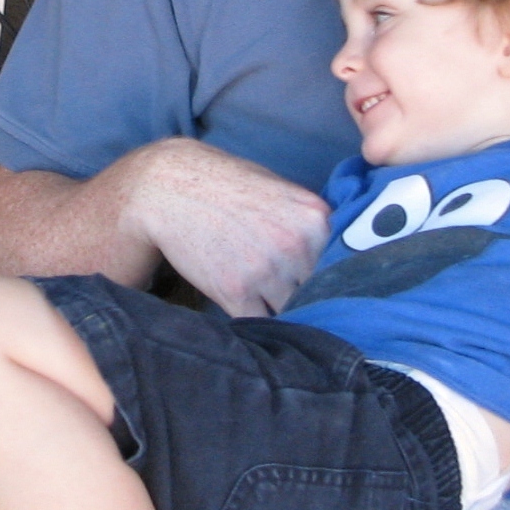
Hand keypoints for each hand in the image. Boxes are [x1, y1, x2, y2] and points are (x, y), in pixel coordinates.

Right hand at [122, 140, 329, 316]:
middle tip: (289, 287)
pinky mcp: (235, 291)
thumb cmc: (226, 186)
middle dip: (305, 291)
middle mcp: (296, 244)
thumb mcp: (280, 192)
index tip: (323, 281)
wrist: (169, 188)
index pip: (340, 264)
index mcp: (315, 218)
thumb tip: (337, 262)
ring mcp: (266, 270)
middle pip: (318, 289)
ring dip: (280, 307)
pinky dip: (256, 319)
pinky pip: (261, 322)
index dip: (329, 274)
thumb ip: (311, 225)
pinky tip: (245, 302)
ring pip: (293, 309)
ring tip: (262, 290)